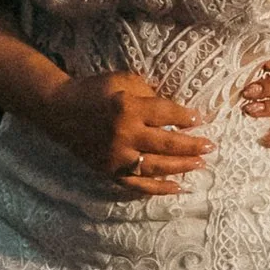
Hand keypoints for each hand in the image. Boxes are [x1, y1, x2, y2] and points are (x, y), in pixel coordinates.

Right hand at [40, 68, 209, 196]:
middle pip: (167, 143)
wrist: (59, 110)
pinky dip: (159, 188)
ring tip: (200, 164)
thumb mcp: (122, 81)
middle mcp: (124, 134)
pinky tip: (178, 188)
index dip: (186, 117)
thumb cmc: (93, 90)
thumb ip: (148, 93)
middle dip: (193, 146)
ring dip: (182, 166)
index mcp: (128, 107)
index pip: (166, 114)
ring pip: (157, 167)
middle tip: (210, 146)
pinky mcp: (109, 171)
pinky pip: (138, 184)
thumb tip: (172, 109)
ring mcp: (117, 156)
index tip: (200, 119)